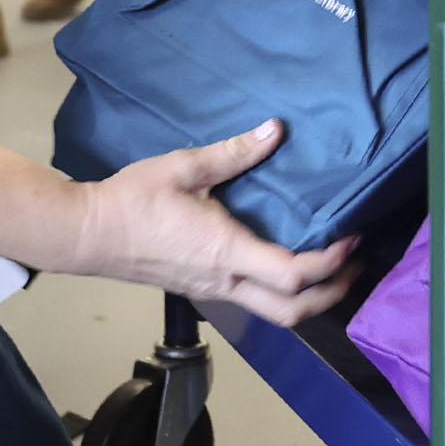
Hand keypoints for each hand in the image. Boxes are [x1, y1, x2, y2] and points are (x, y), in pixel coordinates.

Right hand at [70, 120, 358, 325]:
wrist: (88, 235)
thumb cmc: (132, 201)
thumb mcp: (183, 167)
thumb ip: (234, 152)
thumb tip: (276, 130)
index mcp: (226, 252)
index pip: (293, 275)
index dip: (331, 262)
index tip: (351, 236)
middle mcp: (225, 281)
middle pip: (293, 312)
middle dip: (333, 294)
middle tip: (356, 264)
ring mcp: (213, 291)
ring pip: (274, 315)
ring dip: (311, 299)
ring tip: (333, 269)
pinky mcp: (202, 289)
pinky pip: (254, 303)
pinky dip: (283, 293)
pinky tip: (287, 265)